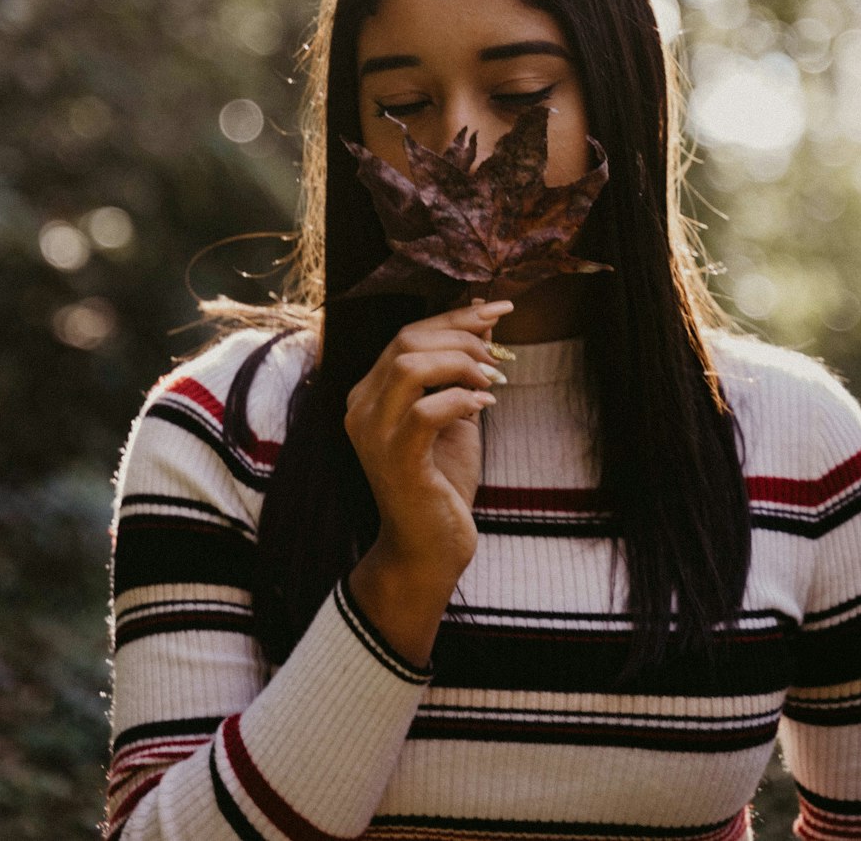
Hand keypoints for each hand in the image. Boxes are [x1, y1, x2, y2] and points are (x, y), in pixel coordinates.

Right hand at [344, 299, 512, 577]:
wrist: (427, 550)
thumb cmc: (441, 482)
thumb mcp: (454, 414)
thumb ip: (460, 371)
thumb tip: (483, 320)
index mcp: (370, 393)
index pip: (406, 336)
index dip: (454, 317)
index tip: (498, 309)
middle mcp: (362, 408)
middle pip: (406, 342)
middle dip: (461, 336)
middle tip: (498, 356)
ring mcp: (373, 434)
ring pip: (408, 367)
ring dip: (459, 364)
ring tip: (490, 381)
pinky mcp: (395, 460)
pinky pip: (425, 412)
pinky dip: (460, 400)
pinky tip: (484, 406)